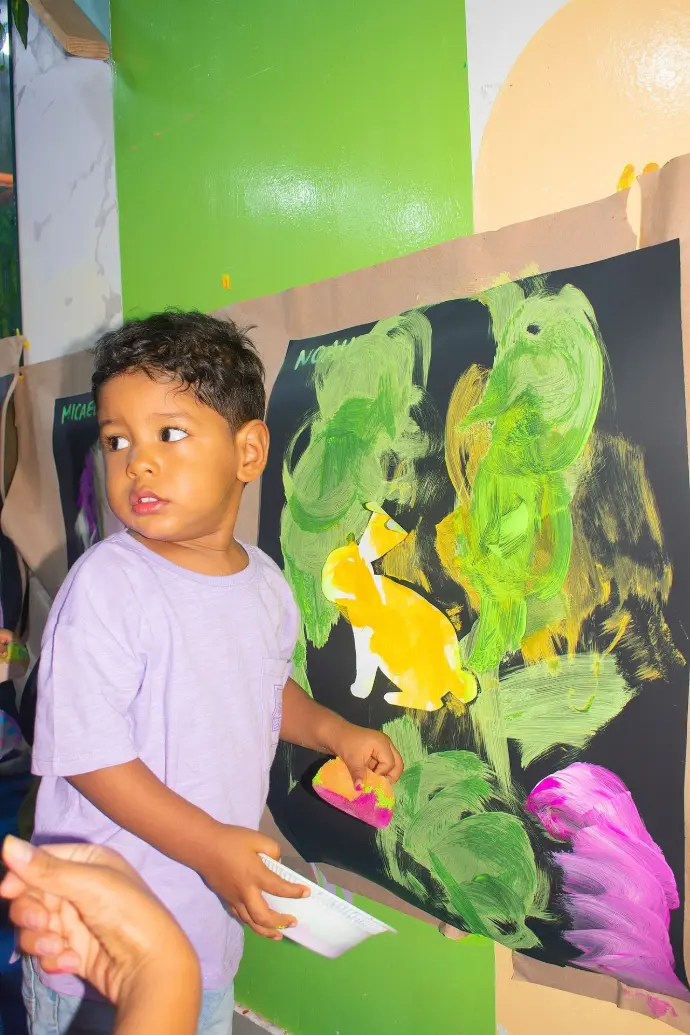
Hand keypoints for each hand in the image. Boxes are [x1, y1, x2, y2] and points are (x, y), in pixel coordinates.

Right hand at [0, 836, 199, 1009]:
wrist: (150, 967)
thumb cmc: (128, 913)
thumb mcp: (90, 885)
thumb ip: (46, 869)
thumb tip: (5, 844)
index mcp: (87, 862)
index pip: (40, 860)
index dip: (20, 875)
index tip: (7, 891)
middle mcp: (78, 888)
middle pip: (30, 895)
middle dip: (30, 912)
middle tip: (42, 923)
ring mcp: (73, 920)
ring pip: (32, 926)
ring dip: (40, 938)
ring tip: (59, 946)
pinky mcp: (71, 949)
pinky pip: (44, 950)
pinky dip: (53, 957)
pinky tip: (72, 962)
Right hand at [198, 825, 308, 939]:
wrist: (203, 846)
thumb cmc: (230, 840)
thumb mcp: (255, 838)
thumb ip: (272, 850)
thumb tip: (277, 864)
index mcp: (255, 875)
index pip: (279, 888)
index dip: (294, 892)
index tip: (306, 893)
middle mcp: (245, 892)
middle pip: (264, 917)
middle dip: (280, 922)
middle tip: (293, 922)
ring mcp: (234, 899)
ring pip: (251, 922)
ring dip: (266, 931)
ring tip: (279, 935)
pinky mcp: (226, 900)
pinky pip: (240, 917)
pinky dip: (251, 923)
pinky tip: (257, 924)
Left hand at [327, 721, 403, 786]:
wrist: (333, 733)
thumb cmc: (345, 742)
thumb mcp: (352, 760)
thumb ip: (359, 775)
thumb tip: (361, 789)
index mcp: (383, 744)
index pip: (390, 764)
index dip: (382, 773)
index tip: (369, 778)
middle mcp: (386, 744)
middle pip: (398, 763)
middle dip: (391, 776)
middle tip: (380, 785)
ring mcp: (382, 747)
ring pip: (391, 764)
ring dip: (383, 774)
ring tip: (373, 782)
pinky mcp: (375, 752)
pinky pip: (382, 764)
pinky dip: (377, 772)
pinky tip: (369, 777)